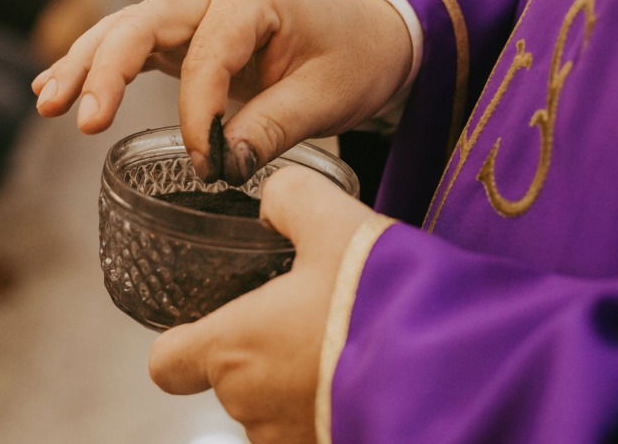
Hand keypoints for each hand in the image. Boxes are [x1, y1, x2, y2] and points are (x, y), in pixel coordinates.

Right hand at [32, 0, 409, 183]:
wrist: (375, 35)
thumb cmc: (356, 58)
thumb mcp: (327, 97)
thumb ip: (273, 128)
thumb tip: (223, 165)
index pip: (207, 56)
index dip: (198, 113)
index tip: (208, 164)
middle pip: (143, 24)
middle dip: (106, 70)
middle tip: (83, 120)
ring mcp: (198, 10)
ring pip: (127, 31)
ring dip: (86, 65)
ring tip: (48, 103)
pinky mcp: (190, 33)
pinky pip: (135, 45)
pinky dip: (98, 65)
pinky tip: (57, 88)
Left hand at [148, 166, 374, 443]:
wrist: (451, 368)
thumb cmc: (380, 300)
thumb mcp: (334, 222)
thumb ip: (291, 199)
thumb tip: (275, 198)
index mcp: (233, 348)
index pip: (167, 363)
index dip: (182, 344)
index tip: (213, 323)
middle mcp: (251, 406)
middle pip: (233, 382)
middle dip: (266, 354)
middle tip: (314, 319)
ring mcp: (291, 439)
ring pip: (277, 410)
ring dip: (301, 383)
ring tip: (350, 348)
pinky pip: (316, 426)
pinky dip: (332, 405)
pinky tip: (369, 377)